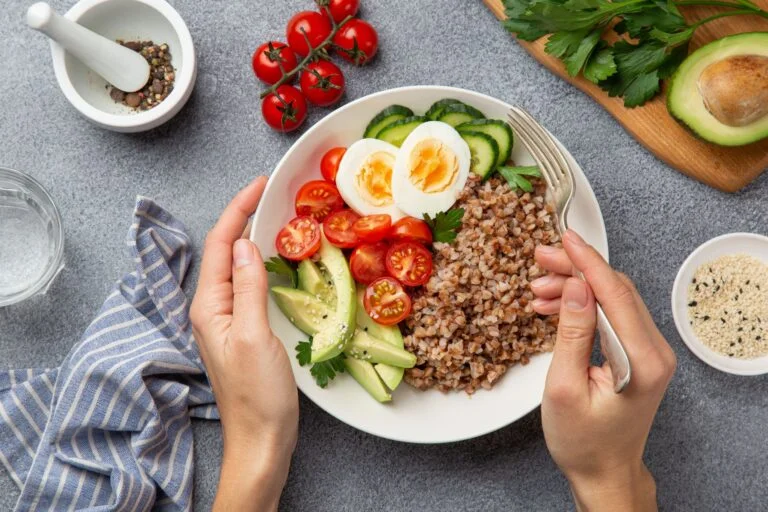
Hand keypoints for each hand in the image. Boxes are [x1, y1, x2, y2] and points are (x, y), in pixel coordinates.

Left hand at [190, 177, 297, 511]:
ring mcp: (228, 319)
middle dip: (244, 217)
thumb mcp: (255, 335)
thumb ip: (248, 286)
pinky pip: (249, 284)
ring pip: (237, 266)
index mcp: (210, 306)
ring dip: (253, 238)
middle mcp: (214, 308)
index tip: (259, 185)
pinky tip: (279, 260)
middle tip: (272, 193)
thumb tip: (243, 243)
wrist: (262, 439)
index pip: (218, 244)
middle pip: (223, 250)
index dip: (237, 209)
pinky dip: (263, 264)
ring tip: (276, 217)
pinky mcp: (244, 329)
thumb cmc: (258, 394)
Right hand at [531, 230, 675, 511]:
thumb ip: (573, 333)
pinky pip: (610, 316)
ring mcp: (647, 352)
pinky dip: (581, 306)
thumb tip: (577, 287)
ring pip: (611, 299)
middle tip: (540, 259)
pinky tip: (552, 306)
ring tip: (537, 289)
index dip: (587, 262)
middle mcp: (654, 351)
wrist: (603, 472)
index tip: (564, 239)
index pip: (615, 294)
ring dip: (574, 288)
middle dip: (576, 270)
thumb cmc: (583, 441)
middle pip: (615, 290)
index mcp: (642, 360)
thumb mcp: (564, 387)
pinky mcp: (636, 354)